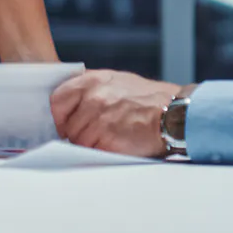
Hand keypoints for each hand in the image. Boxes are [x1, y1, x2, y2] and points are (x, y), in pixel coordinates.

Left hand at [50, 70, 179, 157]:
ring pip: (78, 141)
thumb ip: (91, 90)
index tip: (65, 124)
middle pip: (66, 125)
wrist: (175, 114)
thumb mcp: (116, 82)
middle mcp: (93, 97)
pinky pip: (92, 152)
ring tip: (111, 138)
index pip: (57, 101)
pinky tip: (116, 145)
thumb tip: (71, 107)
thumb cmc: (148, 100)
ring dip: (90, 144)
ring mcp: (99, 118)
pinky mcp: (108, 138)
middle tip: (96, 134)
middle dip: (76, 133)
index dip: (60, 116)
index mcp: (91, 80)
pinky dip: (101, 152)